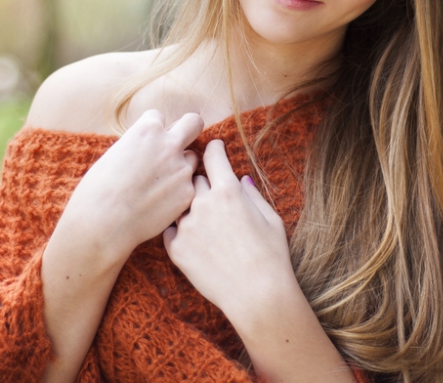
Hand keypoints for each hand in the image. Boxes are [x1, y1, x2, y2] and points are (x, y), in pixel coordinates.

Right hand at [62, 110, 202, 263]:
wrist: (103, 223)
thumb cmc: (99, 190)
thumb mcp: (115, 154)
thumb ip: (138, 145)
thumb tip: (147, 147)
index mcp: (147, 130)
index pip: (159, 117)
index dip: (152, 131)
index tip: (145, 145)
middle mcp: (169, 144)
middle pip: (193, 123)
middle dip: (188, 128)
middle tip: (181, 141)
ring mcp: (181, 169)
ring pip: (192, 158)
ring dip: (181, 166)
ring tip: (158, 185)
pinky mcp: (187, 193)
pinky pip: (188, 186)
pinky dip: (178, 193)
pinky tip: (159, 204)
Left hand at [162, 140, 295, 325]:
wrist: (257, 295)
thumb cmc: (271, 256)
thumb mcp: (270, 218)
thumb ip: (252, 194)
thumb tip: (240, 179)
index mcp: (229, 191)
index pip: (213, 156)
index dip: (214, 148)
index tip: (214, 147)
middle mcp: (203, 203)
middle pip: (194, 178)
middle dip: (201, 180)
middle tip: (210, 192)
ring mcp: (186, 226)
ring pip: (180, 204)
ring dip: (189, 207)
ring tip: (203, 222)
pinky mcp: (175, 248)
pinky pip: (171, 230)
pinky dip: (180, 231)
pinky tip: (194, 240)